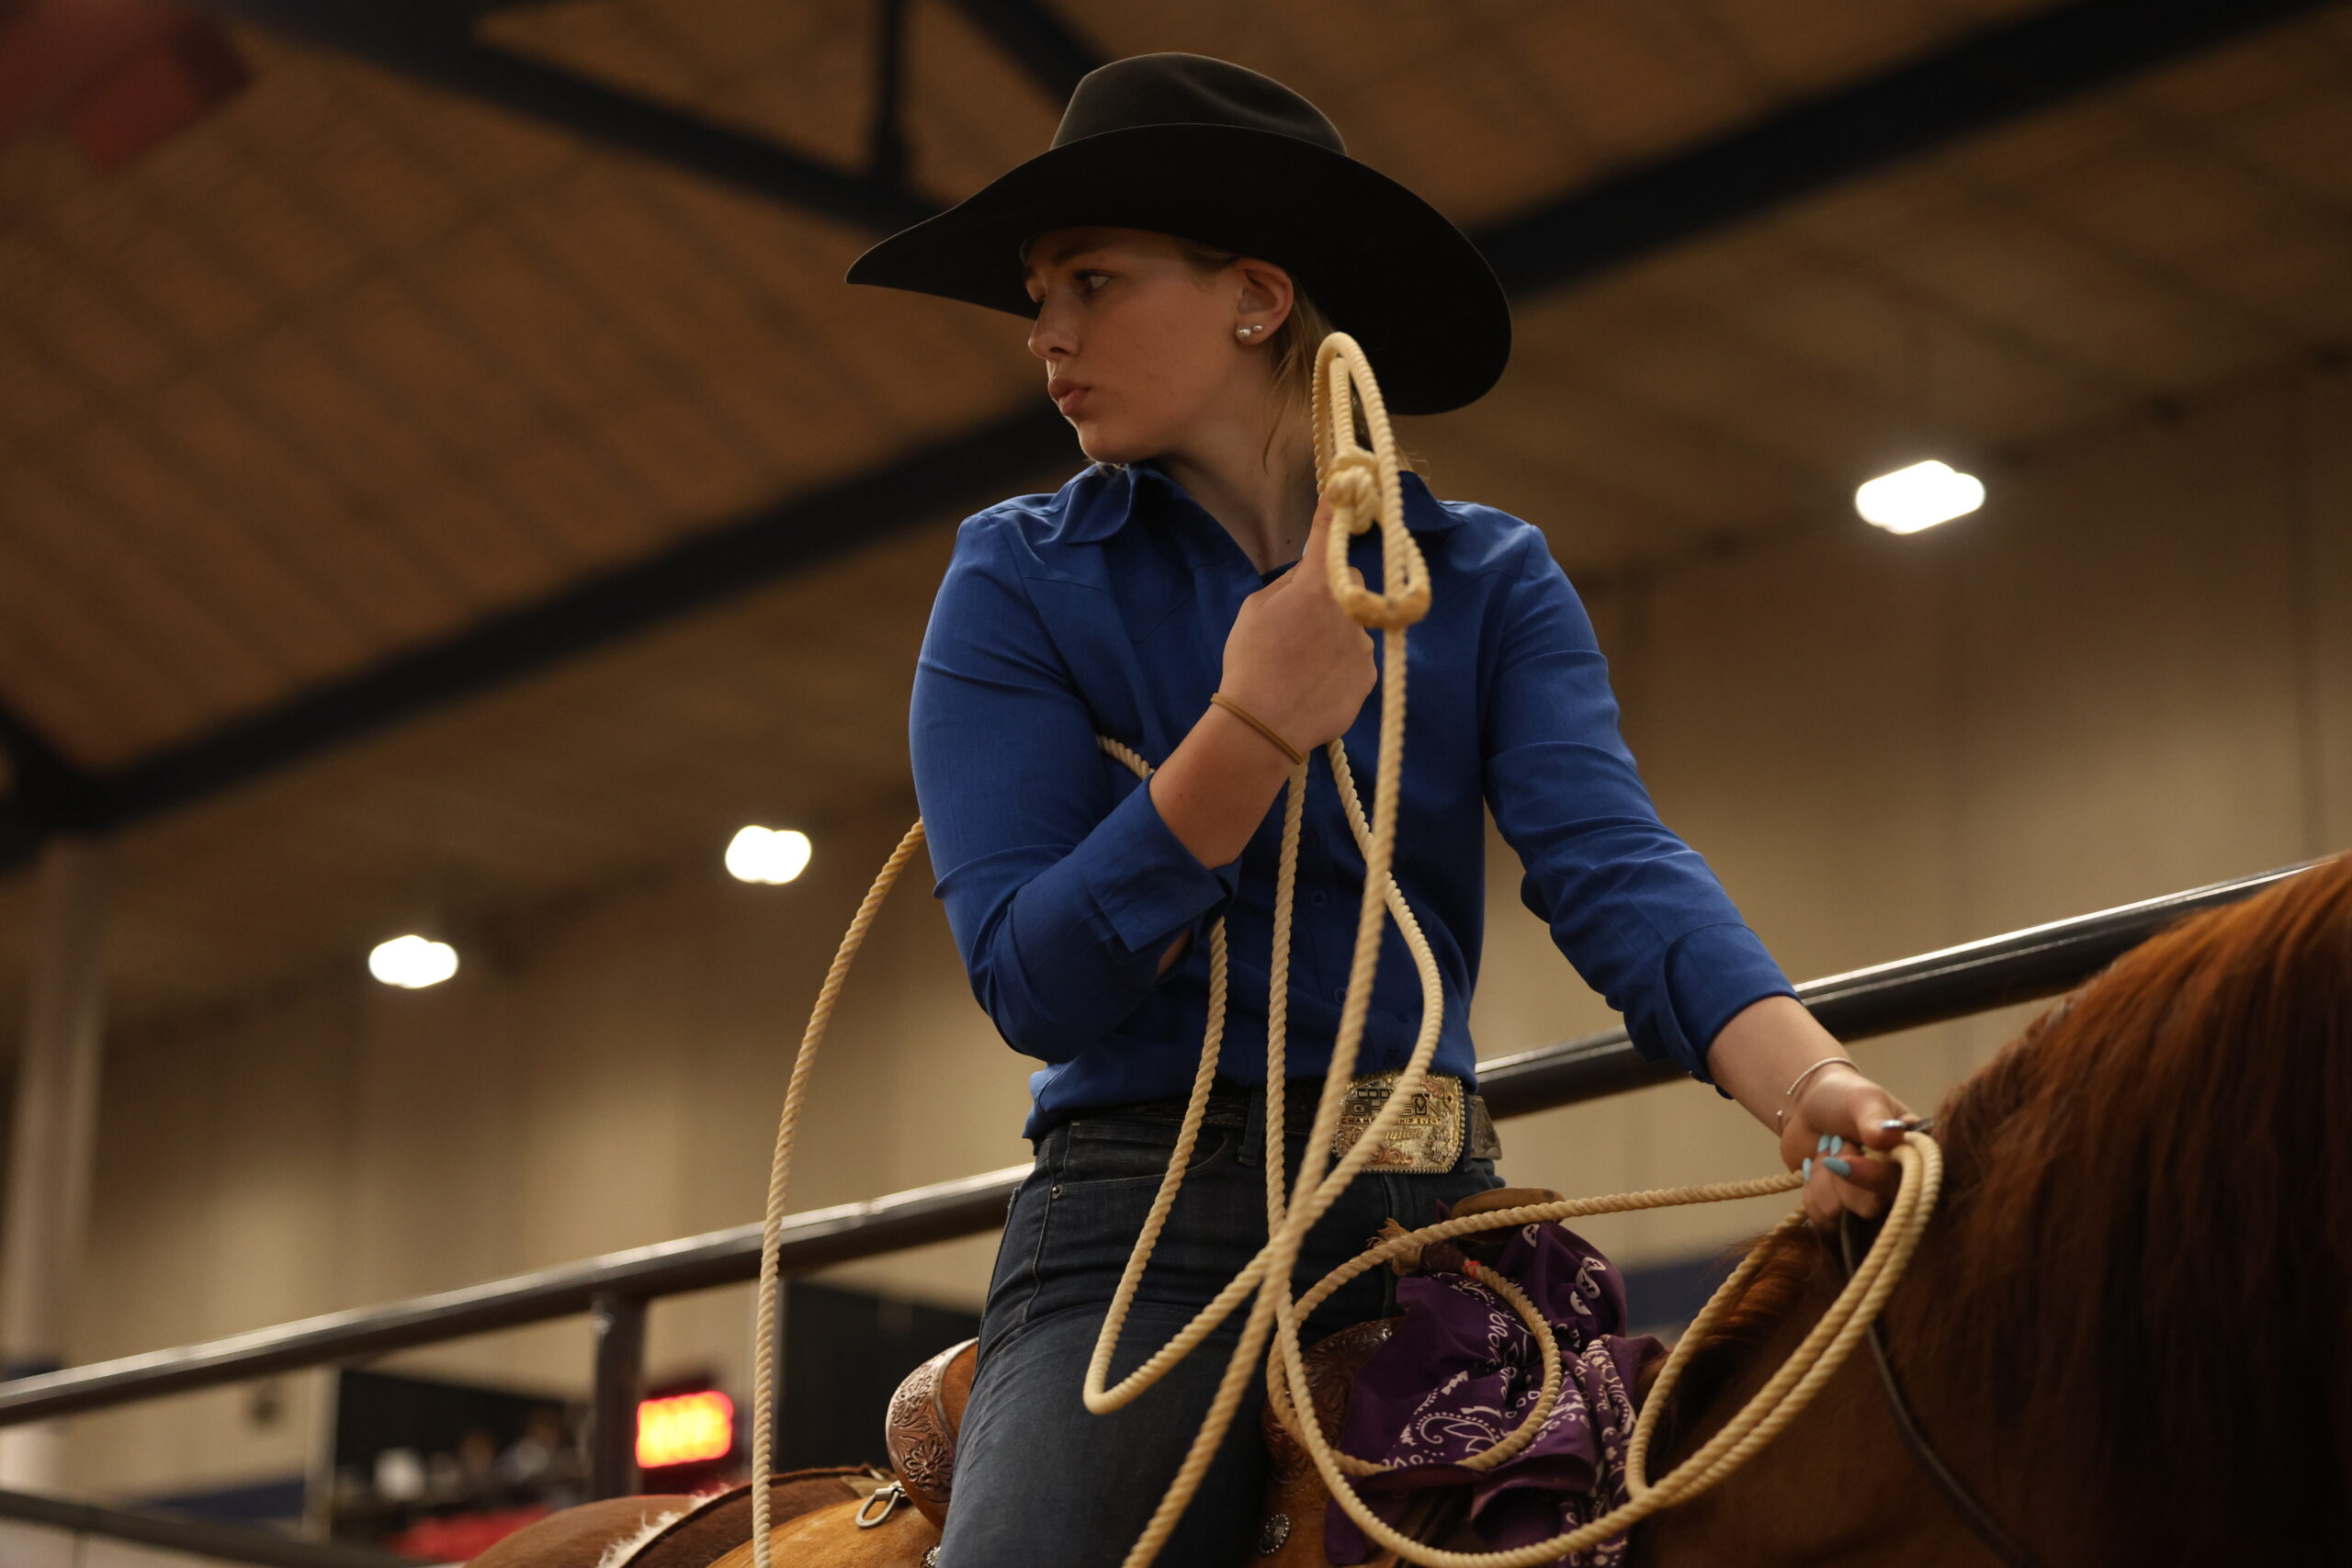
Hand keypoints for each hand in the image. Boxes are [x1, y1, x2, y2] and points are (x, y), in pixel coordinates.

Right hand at [1217, 492, 1374, 751]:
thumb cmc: (1250, 662)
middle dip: (1332, 595)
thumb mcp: (1256, 609)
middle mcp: (1351, 608)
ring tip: (1303, 665)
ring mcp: (1365, 644)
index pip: (1330, 534)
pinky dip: (1340, 667)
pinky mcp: (1370, 676)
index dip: (1338, 509)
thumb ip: (1289, 584)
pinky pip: (1357, 659)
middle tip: (1299, 625)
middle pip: (1350, 584)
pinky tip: (1315, 684)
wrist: (1262, 725)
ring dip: (1336, 635)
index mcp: (1319, 585)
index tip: (1350, 485)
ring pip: (1354, 624)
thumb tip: (1310, 574)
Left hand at [1778, 1063, 1916, 1227]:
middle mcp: (1894, 1186)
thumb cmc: (1843, 1097)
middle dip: (1840, 1176)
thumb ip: (1876, 1119)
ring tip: (1826, 1151)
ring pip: (1841, 1215)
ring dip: (1822, 1179)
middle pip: (1871, 1207)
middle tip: (1834, 1142)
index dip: (1874, 1178)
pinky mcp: (1840, 1211)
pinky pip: (1822, 1220)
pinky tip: (1815, 1167)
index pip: (1906, 1185)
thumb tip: (1892, 1135)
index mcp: (1912, 1159)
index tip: (1844, 1160)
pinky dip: (1810, 1192)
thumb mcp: (1864, 1099)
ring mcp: (1866, 1201)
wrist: (1806, 1106)